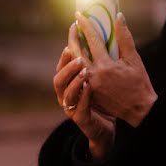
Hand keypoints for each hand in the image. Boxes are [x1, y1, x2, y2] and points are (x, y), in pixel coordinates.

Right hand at [54, 35, 114, 158]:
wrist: (107, 128)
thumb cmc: (102, 102)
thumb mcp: (99, 80)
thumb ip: (96, 64)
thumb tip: (103, 39)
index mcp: (69, 85)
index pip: (62, 67)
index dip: (65, 53)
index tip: (71, 37)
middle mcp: (66, 96)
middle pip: (58, 79)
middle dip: (66, 65)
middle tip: (75, 52)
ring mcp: (72, 108)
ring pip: (66, 93)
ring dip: (74, 80)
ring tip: (84, 70)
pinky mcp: (81, 119)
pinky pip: (80, 107)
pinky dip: (84, 96)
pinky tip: (90, 87)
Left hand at [77, 12, 156, 126]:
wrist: (138, 110)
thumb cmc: (139, 83)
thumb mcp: (134, 59)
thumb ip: (125, 38)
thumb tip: (119, 17)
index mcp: (105, 65)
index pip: (91, 40)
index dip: (85, 25)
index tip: (79, 14)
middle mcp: (93, 75)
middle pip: (76, 51)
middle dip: (73, 36)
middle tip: (73, 26)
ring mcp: (88, 85)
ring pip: (74, 64)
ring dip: (72, 50)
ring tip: (74, 40)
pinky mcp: (88, 93)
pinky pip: (77, 75)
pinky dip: (76, 64)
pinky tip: (77, 57)